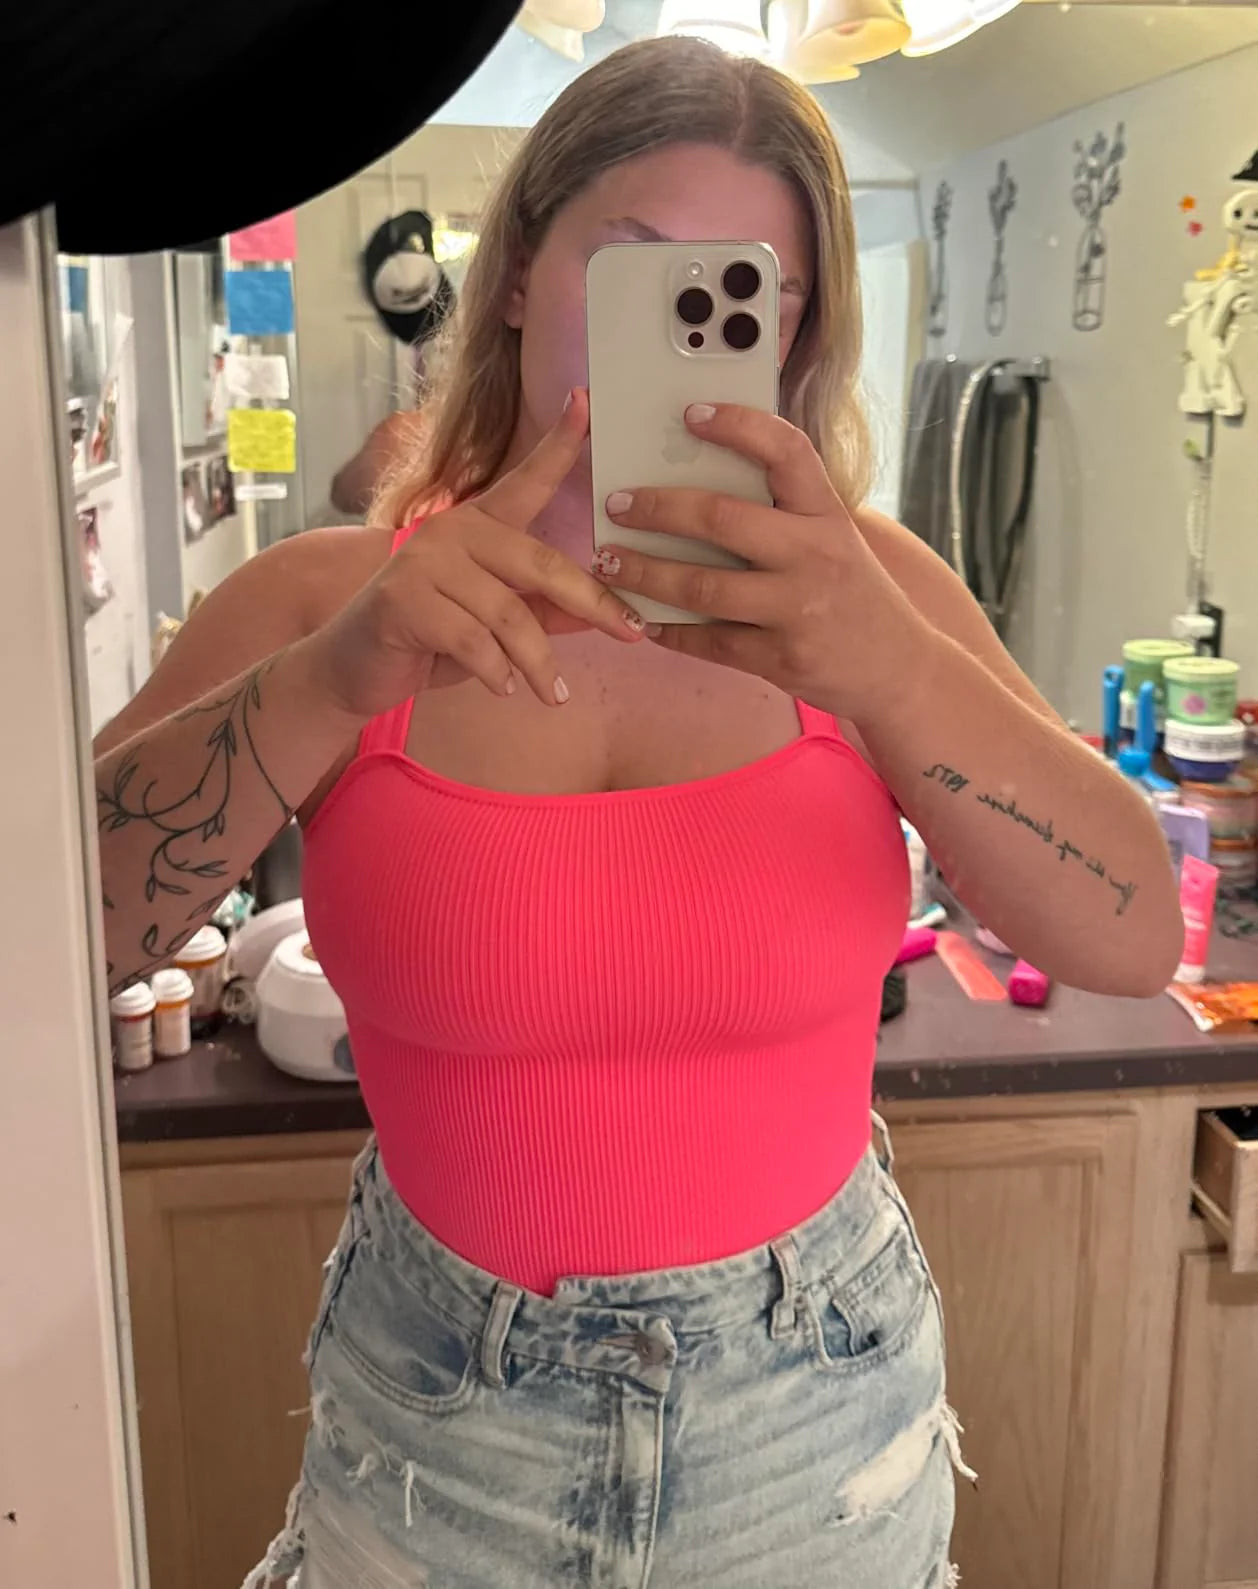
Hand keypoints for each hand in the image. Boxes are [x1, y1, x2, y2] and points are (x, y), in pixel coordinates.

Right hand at [307, 390, 643, 718]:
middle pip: (540, 563)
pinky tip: (502, 689)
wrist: (353, 667)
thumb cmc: (431, 641)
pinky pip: (474, 641)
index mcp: (479, 525)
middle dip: (593, 603)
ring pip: (509, 614)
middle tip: (630, 633)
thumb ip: (544, 612)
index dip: (557, 443)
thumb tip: (604, 613)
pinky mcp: (404, 600)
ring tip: (553, 695)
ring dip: (538, 662)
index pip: (525, 480)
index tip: (585, 400)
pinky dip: (496, 672)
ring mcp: (424, 562)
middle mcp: (452, 531)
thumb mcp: (497, 626)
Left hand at [591, 403, 931, 725]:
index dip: (738, 426)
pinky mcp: (781, 659)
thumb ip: (784, 513)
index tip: (691, 413)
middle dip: (658, 509)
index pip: (786, 452)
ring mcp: (797, 610)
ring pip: (702, 588)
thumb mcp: (835, 539)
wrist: (899, 668)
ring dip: (645, 574)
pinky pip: (710, 642)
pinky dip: (670, 631)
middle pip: (722, 520)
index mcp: (828, 515)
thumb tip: (697, 481)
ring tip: (609, 563)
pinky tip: (644, 619)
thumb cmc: (852, 592)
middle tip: (616, 503)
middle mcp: (814, 556)